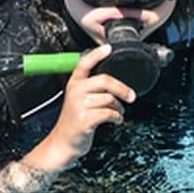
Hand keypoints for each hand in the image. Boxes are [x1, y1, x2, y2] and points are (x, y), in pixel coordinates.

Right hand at [22, 45, 135, 171]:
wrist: (62, 144)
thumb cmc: (73, 122)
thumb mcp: (77, 100)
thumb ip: (91, 89)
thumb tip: (114, 84)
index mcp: (74, 84)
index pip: (84, 64)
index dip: (97, 54)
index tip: (108, 48)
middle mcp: (75, 92)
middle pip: (104, 80)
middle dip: (122, 89)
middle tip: (131, 96)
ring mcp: (79, 106)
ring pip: (109, 99)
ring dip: (119, 107)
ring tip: (118, 112)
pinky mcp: (85, 119)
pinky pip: (109, 113)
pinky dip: (117, 117)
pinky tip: (115, 120)